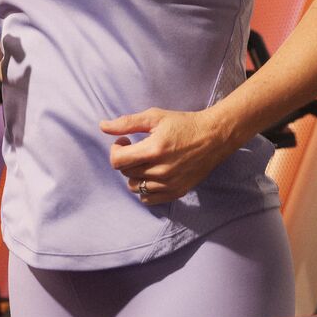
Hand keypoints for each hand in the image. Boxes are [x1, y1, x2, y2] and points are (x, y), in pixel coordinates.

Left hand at [101, 108, 242, 204]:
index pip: (117, 161)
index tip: (125, 141)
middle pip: (125, 173)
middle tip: (138, 147)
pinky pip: (148, 199)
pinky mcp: (176, 192)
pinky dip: (145, 188)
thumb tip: (102, 126)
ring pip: (135, 187)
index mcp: (153, 150)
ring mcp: (169, 184)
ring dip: (134, 174)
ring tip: (146, 161)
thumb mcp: (155, 117)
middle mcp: (160, 171)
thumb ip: (126, 123)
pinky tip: (152, 174)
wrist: (214, 137)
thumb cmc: (183, 124)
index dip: (116, 149)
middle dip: (126, 159)